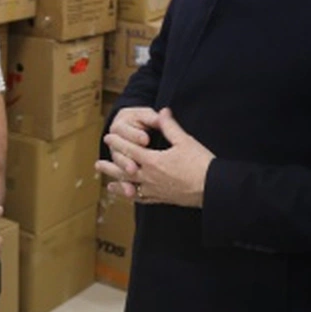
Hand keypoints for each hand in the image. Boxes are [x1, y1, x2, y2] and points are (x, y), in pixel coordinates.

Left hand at [95, 108, 215, 207]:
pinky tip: (129, 196)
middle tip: (98, 164)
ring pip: (130, 187)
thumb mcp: (185, 141)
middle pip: (124, 171)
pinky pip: (142, 199)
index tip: (108, 137)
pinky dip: (132, 197)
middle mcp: (149, 177)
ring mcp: (154, 190)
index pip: (130, 150)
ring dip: (117, 183)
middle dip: (110, 166)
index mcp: (153, 161)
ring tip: (107, 183)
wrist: (212, 188)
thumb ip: (170, 126)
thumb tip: (162, 112)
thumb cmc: (200, 163)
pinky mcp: (162, 199)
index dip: (118, 142)